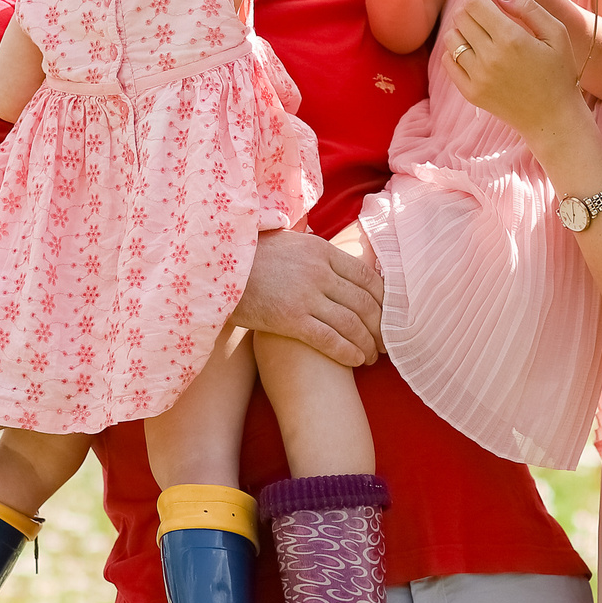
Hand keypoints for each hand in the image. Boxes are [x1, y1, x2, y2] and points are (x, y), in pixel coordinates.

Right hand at [232, 228, 384, 366]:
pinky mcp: (289, 318)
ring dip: (367, 343)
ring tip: (373, 357)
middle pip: (364, 302)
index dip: (384, 299)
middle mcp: (319, 271)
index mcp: (321, 250)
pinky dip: (347, 351)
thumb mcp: (286, 241)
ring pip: (351, 323)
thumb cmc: (248, 256)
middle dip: (380, 326)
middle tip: (387, 343)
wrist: (212, 266)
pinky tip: (356, 362)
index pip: (366, 275)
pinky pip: (328, 338)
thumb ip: (311, 249)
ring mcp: (305, 295)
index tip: (389, 315)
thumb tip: (327, 252)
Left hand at [444, 0, 587, 146]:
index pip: (475, 3)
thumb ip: (529, 7)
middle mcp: (490, 57)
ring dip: (462, 28)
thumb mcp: (557, 34)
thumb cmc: (559, 73)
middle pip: (461, 17)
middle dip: (472, 7)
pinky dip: (455, 50)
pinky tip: (474, 51)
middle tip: (487, 12)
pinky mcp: (470, 92)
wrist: (553, 118)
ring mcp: (477, 77)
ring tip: (480, 32)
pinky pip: (448, 61)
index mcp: (511, 39)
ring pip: (451, 38)